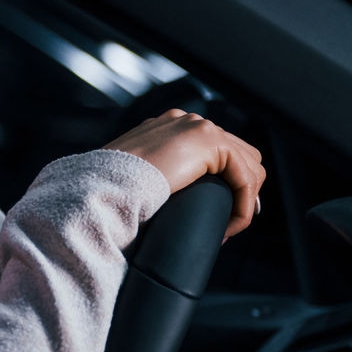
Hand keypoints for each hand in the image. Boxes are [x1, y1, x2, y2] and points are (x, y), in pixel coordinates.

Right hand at [102, 109, 266, 240]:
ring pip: (249, 166)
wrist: (102, 188)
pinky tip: (229, 226)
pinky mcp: (208, 140)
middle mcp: (186, 121)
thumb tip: (170, 203)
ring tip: (226, 230)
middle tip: (227, 225)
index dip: (227, 188)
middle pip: (242, 155)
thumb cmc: (112, 193)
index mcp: (170, 128)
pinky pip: (245, 177)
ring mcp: (198, 126)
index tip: (217, 221)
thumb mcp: (142, 182)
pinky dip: (243, 206)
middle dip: (241, 193)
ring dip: (244, 202)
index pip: (218, 153)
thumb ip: (160, 179)